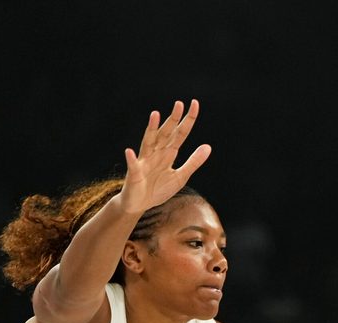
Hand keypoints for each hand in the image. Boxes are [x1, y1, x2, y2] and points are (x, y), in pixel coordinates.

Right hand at [118, 100, 211, 214]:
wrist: (139, 204)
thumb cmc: (158, 189)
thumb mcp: (181, 176)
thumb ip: (193, 162)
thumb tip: (208, 146)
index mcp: (168, 153)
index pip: (180, 134)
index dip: (188, 121)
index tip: (195, 104)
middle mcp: (156, 153)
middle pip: (166, 133)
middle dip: (173, 120)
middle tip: (179, 104)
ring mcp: (144, 162)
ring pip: (149, 142)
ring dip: (152, 129)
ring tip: (155, 115)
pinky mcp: (134, 174)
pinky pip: (133, 166)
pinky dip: (131, 159)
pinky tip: (129, 151)